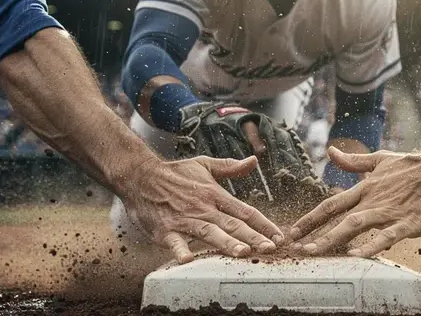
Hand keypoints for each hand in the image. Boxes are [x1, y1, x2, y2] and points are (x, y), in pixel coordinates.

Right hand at [121, 155, 283, 263]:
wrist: (140, 176)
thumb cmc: (174, 173)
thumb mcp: (204, 165)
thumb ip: (230, 167)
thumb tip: (253, 161)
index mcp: (215, 195)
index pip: (245, 211)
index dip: (264, 224)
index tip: (280, 236)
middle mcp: (204, 208)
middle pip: (232, 225)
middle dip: (253, 237)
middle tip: (271, 249)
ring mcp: (185, 220)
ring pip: (210, 233)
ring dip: (226, 243)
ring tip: (243, 252)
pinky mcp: (166, 230)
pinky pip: (175, 241)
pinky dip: (181, 249)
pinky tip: (189, 259)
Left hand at [289, 147, 420, 257]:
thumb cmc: (413, 165)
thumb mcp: (379, 160)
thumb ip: (354, 161)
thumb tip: (330, 151)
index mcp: (365, 189)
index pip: (331, 205)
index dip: (311, 218)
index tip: (293, 231)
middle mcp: (372, 201)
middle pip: (338, 219)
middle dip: (316, 234)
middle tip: (297, 248)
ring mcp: (390, 212)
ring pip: (356, 226)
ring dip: (334, 239)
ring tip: (316, 252)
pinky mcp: (409, 222)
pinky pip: (388, 236)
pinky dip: (372, 245)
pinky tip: (358, 255)